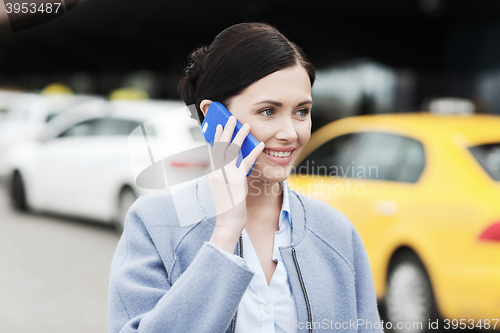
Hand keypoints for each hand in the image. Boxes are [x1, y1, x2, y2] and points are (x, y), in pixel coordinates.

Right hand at [207, 116, 263, 253]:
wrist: (228, 223)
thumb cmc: (229, 208)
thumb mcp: (224, 189)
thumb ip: (228, 176)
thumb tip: (236, 165)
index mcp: (213, 174)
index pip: (214, 151)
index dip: (217, 137)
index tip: (219, 126)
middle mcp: (217, 173)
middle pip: (221, 147)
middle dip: (226, 130)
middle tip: (231, 117)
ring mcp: (225, 177)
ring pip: (232, 152)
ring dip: (239, 136)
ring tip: (246, 125)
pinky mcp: (236, 182)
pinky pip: (245, 164)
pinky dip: (253, 153)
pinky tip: (259, 144)